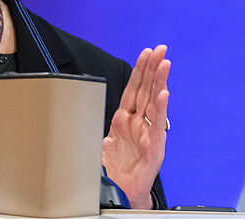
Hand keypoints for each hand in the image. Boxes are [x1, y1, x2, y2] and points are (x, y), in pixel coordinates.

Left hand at [102, 44, 170, 209]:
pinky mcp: (154, 150)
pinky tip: (163, 94)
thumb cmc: (115, 171)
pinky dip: (160, 110)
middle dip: (154, 68)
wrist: (121, 195)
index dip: (140, 71)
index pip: (134, 89)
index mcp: (125, 120)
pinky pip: (157, 127)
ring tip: (164, 64)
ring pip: (154, 103)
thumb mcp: (99, 143)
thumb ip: (96, 126)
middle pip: (147, 91)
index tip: (146, 53)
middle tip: (160, 50)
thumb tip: (80, 113)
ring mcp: (147, 135)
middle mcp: (139, 124)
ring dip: (160, 82)